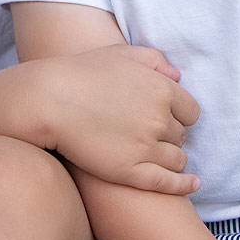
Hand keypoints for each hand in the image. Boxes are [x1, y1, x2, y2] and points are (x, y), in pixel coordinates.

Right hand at [36, 45, 200, 194]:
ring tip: (154, 155)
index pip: (191, 111)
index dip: (178, 115)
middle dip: (169, 135)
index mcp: (161, 89)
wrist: (47, 100)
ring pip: (177, 159)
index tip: (163, 118)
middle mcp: (159, 119)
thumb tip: (177, 77)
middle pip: (181, 135)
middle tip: (147, 135)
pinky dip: (183, 185)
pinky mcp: (130, 172)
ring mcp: (145, 147)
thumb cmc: (80, 73)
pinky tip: (192, 185)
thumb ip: (154, 60)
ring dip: (170, 157)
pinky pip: (167, 182)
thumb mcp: (121, 54)